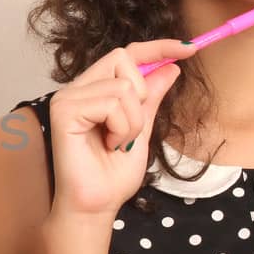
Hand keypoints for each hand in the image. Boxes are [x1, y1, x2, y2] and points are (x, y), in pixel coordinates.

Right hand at [46, 40, 196, 219]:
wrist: (96, 206)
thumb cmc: (111, 176)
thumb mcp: (142, 130)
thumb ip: (151, 99)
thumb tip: (171, 68)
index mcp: (94, 90)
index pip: (125, 54)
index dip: (158, 47)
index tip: (189, 48)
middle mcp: (78, 89)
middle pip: (123, 58)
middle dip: (142, 95)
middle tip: (131, 129)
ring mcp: (67, 98)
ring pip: (123, 87)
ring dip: (133, 122)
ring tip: (118, 144)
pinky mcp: (63, 110)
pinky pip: (111, 103)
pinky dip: (121, 127)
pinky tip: (108, 145)